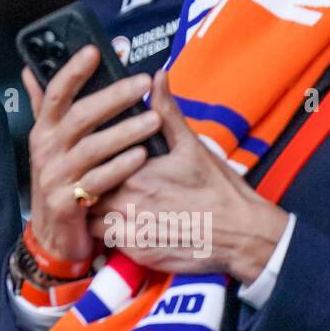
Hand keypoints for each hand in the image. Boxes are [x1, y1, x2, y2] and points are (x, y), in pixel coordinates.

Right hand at [23, 47, 161, 264]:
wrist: (54, 236)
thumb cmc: (61, 180)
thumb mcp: (51, 143)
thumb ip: (45, 107)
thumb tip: (32, 70)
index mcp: (44, 129)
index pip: (56, 93)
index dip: (73, 71)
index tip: (95, 51)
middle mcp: (46, 149)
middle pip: (79, 116)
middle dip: (113, 97)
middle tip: (143, 83)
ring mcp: (55, 176)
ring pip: (93, 147)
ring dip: (125, 131)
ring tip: (155, 118)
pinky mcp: (67, 202)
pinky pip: (98, 180)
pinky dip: (121, 166)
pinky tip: (142, 155)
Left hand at [83, 69, 289, 280]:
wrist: (243, 235)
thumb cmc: (219, 189)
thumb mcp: (192, 146)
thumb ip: (167, 111)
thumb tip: (156, 76)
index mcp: (137, 173)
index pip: (92, 162)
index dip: (87, 157)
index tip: (90, 152)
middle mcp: (128, 204)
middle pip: (86, 190)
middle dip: (86, 183)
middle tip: (92, 176)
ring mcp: (131, 232)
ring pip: (89, 218)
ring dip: (93, 210)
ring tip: (103, 200)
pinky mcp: (137, 254)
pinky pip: (105, 243)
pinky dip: (107, 232)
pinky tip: (119, 221)